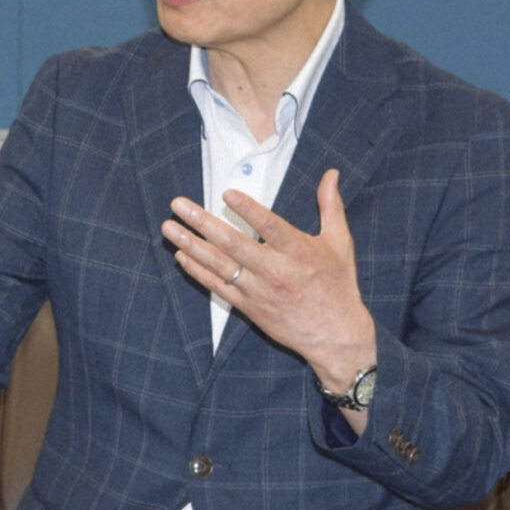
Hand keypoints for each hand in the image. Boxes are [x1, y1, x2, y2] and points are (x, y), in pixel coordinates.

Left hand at [161, 169, 375, 394]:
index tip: (226, 193)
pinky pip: (218, 287)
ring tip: (169, 228)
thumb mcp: (340, 243)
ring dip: (190, 245)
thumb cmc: (338, 285)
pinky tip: (181, 256)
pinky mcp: (249, 307)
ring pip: (219, 265)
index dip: (248, 210)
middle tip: (178, 205)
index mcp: (298, 251)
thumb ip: (331, 205)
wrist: (335, 337)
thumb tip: (331, 172)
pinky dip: (198, 272)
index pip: (269, 227)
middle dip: (202, 222)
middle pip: (233, 244)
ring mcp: (258, 291)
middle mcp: (275, 271)